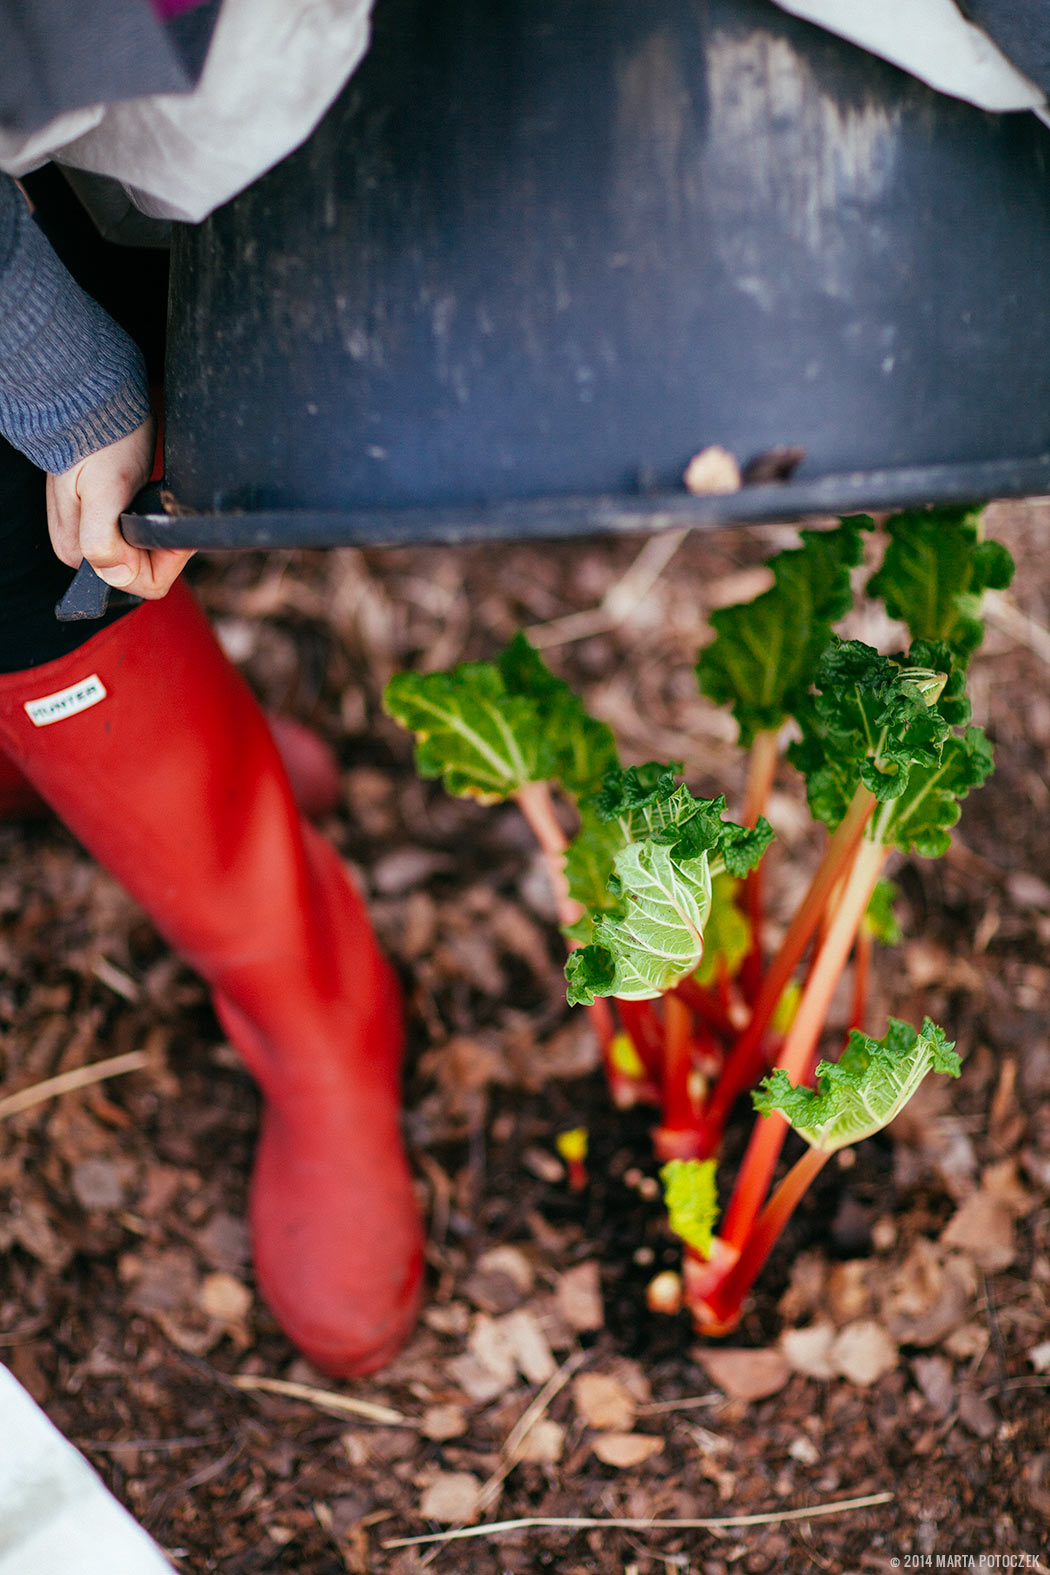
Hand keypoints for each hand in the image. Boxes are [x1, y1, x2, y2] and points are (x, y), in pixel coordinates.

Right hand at [46, 416, 194, 598]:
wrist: (96, 407)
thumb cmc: (101, 442)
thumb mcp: (104, 491)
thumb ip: (103, 539)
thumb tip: (116, 575)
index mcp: (77, 551)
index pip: (134, 582)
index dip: (162, 560)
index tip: (169, 528)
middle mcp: (83, 549)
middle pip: (141, 571)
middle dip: (163, 548)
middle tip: (167, 511)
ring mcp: (94, 534)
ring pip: (144, 555)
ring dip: (159, 535)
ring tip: (161, 503)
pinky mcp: (106, 519)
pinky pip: (139, 538)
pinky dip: (153, 525)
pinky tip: (155, 502)